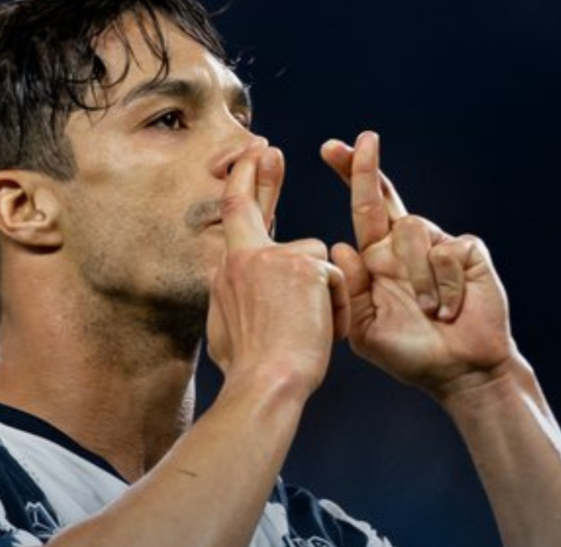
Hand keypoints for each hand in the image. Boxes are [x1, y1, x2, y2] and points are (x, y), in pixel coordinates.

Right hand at [207, 139, 349, 397]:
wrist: (266, 383)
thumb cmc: (247, 368)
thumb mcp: (224, 328)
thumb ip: (230, 298)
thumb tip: (224, 285)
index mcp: (227, 270)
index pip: (233, 215)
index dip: (243, 184)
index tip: (251, 158)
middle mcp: (244, 256)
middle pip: (255, 206)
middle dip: (262, 174)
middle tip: (268, 149)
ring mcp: (274, 258)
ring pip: (314, 262)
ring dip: (321, 294)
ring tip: (309, 331)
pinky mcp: (306, 268)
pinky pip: (334, 280)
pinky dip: (336, 308)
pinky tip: (322, 331)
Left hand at [321, 132, 515, 399]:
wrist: (460, 371)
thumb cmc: (410, 352)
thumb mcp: (365, 329)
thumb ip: (352, 291)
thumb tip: (340, 246)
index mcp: (377, 258)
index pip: (361, 209)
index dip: (349, 175)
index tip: (331, 147)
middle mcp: (404, 246)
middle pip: (384, 195)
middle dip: (367, 167)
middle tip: (363, 139)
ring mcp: (437, 245)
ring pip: (411, 230)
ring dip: (418, 278)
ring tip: (429, 311)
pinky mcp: (467, 251)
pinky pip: (446, 252)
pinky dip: (445, 286)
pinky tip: (451, 309)